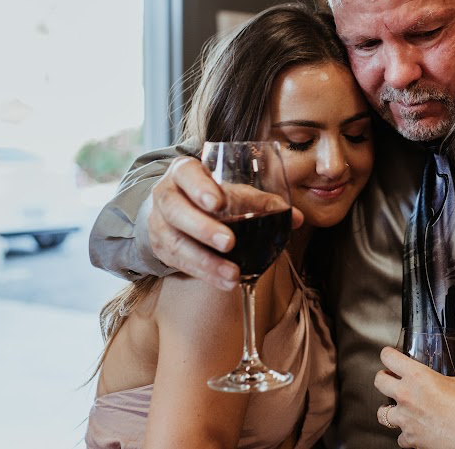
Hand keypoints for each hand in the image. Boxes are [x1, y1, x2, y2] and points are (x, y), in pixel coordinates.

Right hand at [149, 156, 302, 289]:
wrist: (177, 208)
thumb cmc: (212, 196)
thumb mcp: (234, 192)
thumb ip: (263, 202)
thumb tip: (296, 218)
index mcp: (184, 172)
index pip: (186, 174)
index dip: (200, 188)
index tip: (218, 202)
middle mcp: (165, 195)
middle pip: (177, 210)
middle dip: (203, 228)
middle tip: (229, 242)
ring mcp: (158, 223)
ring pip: (176, 243)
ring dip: (206, 262)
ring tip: (233, 274)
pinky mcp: (160, 248)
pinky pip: (180, 263)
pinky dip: (204, 274)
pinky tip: (225, 282)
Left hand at [374, 347, 454, 448]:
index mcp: (417, 376)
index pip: (389, 358)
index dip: (387, 354)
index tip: (388, 354)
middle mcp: (406, 396)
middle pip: (379, 382)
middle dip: (383, 378)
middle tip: (388, 378)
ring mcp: (405, 419)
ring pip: (381, 413)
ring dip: (387, 410)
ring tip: (394, 408)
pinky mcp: (410, 438)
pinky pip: (400, 437)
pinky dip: (405, 434)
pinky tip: (411, 430)